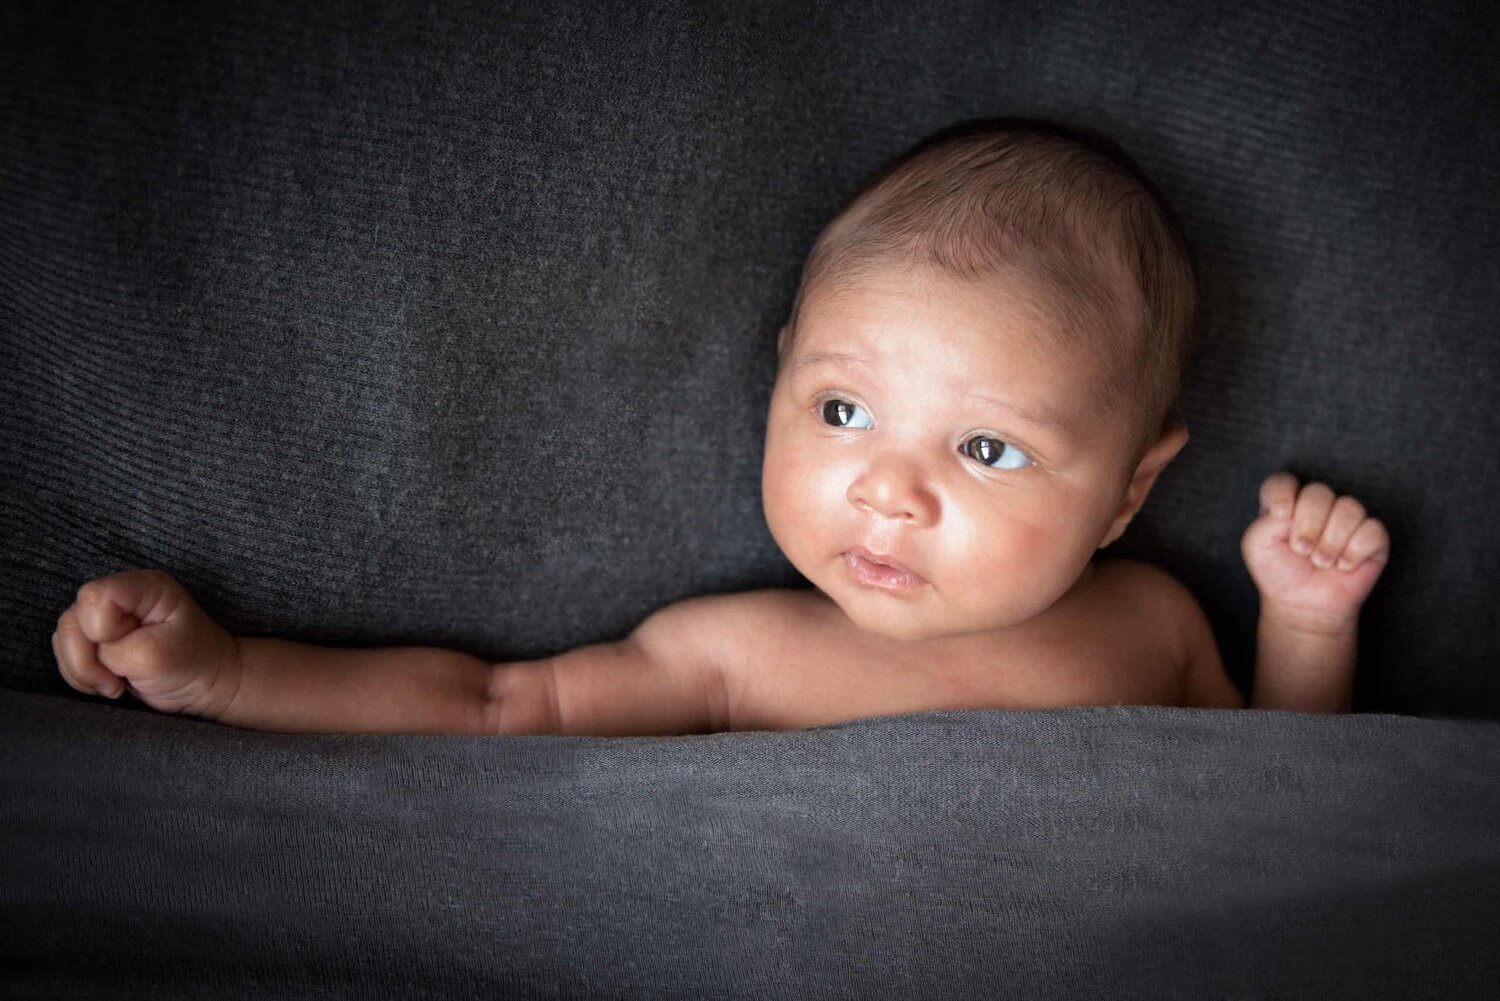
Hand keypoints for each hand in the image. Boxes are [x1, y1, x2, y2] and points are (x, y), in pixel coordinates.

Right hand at [52, 569, 241, 716]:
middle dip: (87, 659)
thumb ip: (117, 649)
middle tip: (116, 683)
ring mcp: (107, 616)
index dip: (102, 630)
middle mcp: (122, 595)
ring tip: (114, 685)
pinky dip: (79, 674)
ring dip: (82, 670)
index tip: (130, 649)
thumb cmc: (192, 664)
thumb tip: (93, 650)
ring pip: (64, 637)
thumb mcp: (158, 657)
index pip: (94, 596)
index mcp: (144, 587)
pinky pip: (66, 652)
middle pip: (72, 619)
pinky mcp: (98, 638)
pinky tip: (106, 683)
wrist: (206, 683)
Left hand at [1241, 472, 1389, 632]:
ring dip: (1331, 541)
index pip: (1284, 481)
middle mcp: (1317, 507)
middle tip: (1302, 550)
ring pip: (1349, 508)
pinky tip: (1343, 565)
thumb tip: (1294, 509)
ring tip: (1321, 562)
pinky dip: (1355, 551)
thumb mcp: (1257, 546)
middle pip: (1319, 492)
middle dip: (1309, 525)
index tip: (1281, 514)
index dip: (1283, 492)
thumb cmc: (1279, 573)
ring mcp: (1346, 519)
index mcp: (1286, 503)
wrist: (1303, 604)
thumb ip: (1268, 521)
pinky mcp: (1371, 537)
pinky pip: (1372, 530)